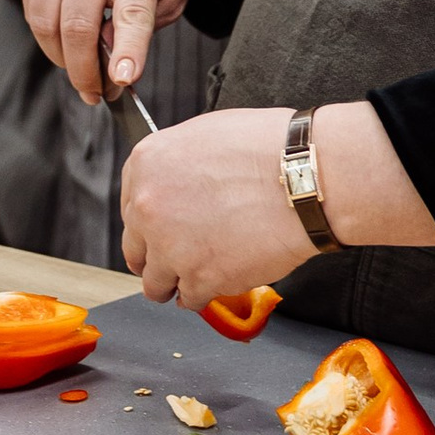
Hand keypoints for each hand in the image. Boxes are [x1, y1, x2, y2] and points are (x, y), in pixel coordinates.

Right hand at [23, 0, 199, 99]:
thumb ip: (143, 26)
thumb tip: (107, 60)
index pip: (131, 13)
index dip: (127, 51)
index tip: (123, 81)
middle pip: (78, 25)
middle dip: (84, 71)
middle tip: (96, 94)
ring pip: (46, 21)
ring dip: (60, 57)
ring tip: (79, 70)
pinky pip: (32, 9)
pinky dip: (46, 35)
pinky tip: (64, 40)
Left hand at [120, 108, 314, 307]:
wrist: (304, 180)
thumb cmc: (269, 149)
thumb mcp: (206, 134)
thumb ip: (178, 164)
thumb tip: (177, 182)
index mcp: (147, 165)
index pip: (130, 206)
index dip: (149, 222)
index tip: (160, 231)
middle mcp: (148, 207)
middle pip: (135, 248)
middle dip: (156, 255)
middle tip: (179, 257)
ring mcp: (170, 246)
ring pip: (155, 283)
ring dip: (175, 282)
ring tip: (198, 275)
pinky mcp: (198, 278)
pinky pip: (190, 299)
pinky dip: (204, 295)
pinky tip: (221, 280)